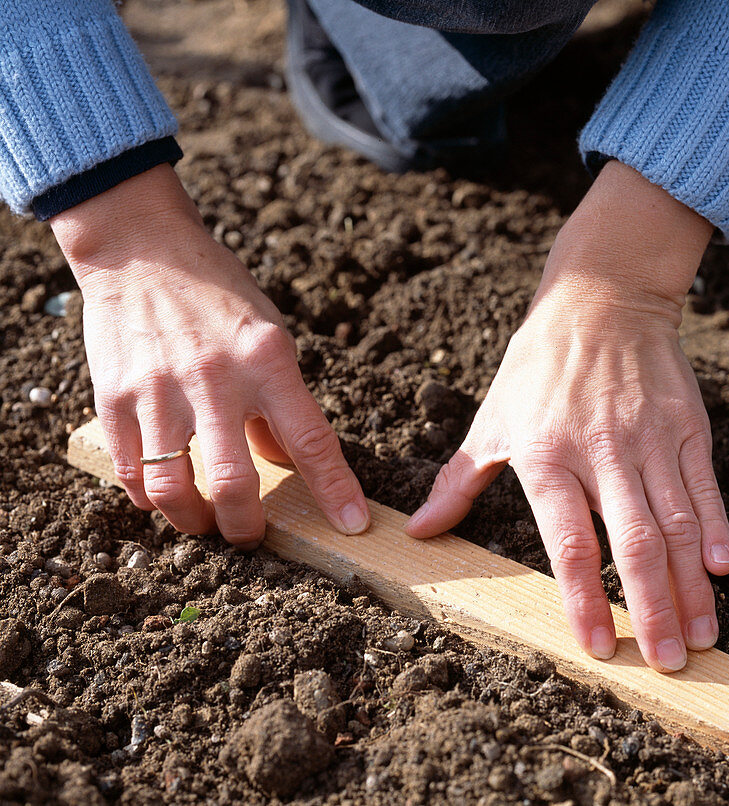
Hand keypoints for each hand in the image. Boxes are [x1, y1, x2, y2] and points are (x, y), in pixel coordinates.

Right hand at [51, 165, 369, 546]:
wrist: (140, 251)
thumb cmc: (217, 295)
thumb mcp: (269, 335)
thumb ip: (281, 400)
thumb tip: (287, 461)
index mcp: (267, 361)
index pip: (312, 440)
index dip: (335, 490)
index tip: (352, 526)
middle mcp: (215, 379)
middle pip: (235, 484)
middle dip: (247, 528)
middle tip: (251, 535)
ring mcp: (159, 391)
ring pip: (174, 490)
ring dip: (194, 522)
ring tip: (206, 522)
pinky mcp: (113, 398)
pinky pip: (131, 472)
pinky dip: (150, 498)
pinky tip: (164, 495)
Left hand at [405, 162, 728, 671]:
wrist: (602, 296)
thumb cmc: (538, 365)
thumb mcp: (492, 417)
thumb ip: (458, 480)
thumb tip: (416, 531)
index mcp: (546, 454)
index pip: (567, 541)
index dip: (583, 596)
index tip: (598, 646)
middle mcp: (601, 449)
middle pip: (633, 541)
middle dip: (654, 607)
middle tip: (666, 663)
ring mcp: (650, 436)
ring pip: (678, 522)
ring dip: (692, 584)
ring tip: (701, 637)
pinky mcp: (687, 423)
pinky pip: (705, 485)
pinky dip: (717, 528)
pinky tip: (723, 569)